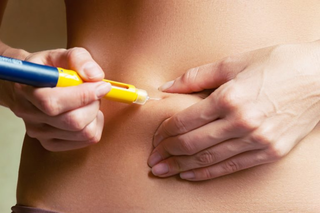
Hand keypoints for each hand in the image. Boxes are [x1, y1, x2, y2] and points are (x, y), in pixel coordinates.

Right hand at [8, 47, 110, 150]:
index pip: (53, 103)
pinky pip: (86, 140)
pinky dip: (95, 125)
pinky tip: (88, 113)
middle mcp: (29, 115)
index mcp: (26, 90)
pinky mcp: (51, 143)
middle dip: (93, 104)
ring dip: (95, 114)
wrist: (34, 84)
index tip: (102, 85)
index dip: (83, 95)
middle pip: (73, 121)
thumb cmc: (50, 68)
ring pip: (83, 132)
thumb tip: (95, 76)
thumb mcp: (62, 54)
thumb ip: (79, 59)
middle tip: (96, 91)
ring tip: (89, 101)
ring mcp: (39, 132)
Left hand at [148, 40, 319, 180]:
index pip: (185, 121)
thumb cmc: (278, 65)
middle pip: (193, 144)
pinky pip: (231, 167)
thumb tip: (167, 87)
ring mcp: (257, 140)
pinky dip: (207, 173)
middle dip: (168, 153)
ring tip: (163, 171)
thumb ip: (196, 76)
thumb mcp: (234, 62)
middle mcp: (241, 122)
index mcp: (229, 97)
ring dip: (181, 167)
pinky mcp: (269, 152)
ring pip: (209, 159)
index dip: (166, 132)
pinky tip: (190, 175)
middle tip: (153, 160)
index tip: (156, 137)